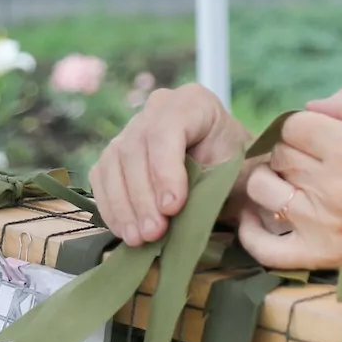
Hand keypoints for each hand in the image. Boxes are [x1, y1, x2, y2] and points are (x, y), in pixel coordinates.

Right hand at [92, 83, 251, 245]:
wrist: (232, 172)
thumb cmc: (240, 170)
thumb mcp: (241, 171)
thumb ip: (217, 183)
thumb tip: (179, 209)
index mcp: (193, 102)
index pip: (167, 129)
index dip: (165, 170)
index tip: (172, 207)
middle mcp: (157, 108)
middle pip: (134, 149)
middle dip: (143, 197)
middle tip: (154, 232)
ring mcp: (132, 129)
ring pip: (113, 164)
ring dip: (124, 206)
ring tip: (139, 238)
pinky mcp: (115, 153)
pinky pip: (101, 177)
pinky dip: (111, 207)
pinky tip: (125, 230)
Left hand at [236, 80, 341, 274]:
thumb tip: (312, 108)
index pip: (294, 124)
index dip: (305, 126)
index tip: (322, 136)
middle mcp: (333, 186)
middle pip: (278, 155)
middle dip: (293, 152)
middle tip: (315, 162)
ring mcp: (323, 224)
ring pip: (263, 190)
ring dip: (273, 183)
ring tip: (295, 186)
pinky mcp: (321, 256)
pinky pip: (265, 247)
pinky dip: (253, 232)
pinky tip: (262, 218)